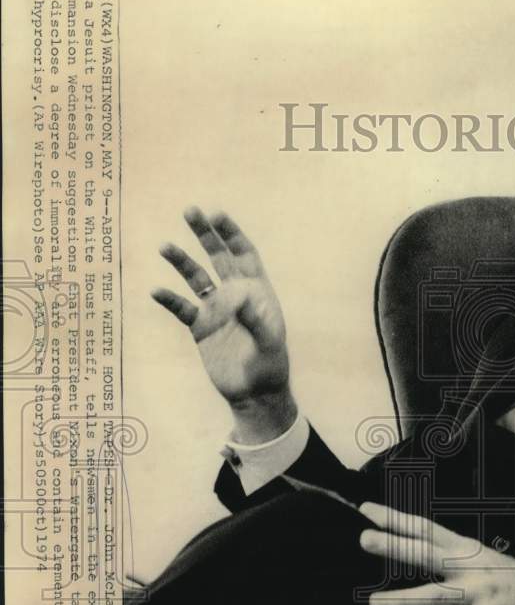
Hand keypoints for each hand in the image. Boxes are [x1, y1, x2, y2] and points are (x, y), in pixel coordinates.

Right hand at [152, 208, 295, 441]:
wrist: (254, 393)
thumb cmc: (269, 366)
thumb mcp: (267, 343)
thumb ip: (255, 320)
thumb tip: (239, 298)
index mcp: (257, 291)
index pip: (244, 254)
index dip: (232, 233)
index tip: (217, 214)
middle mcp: (235, 295)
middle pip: (218, 257)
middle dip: (205, 234)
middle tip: (190, 211)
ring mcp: (216, 309)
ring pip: (196, 278)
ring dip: (181, 262)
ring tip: (164, 246)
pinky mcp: (200, 328)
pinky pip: (182, 308)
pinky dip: (170, 299)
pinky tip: (156, 291)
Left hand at [358, 502, 514, 604]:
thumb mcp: (489, 564)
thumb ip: (458, 563)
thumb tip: (426, 560)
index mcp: (469, 550)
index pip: (426, 529)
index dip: (397, 519)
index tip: (369, 510)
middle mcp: (472, 566)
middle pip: (427, 552)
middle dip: (394, 545)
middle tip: (364, 537)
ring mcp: (480, 591)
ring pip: (436, 594)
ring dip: (403, 599)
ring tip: (374, 603)